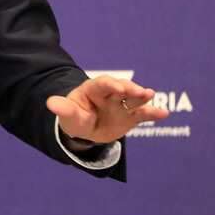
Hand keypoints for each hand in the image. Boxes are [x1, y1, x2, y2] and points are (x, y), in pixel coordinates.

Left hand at [47, 75, 169, 143]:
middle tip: (139, 91)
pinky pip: (143, 113)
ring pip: (134, 98)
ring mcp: (122, 104)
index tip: (117, 87)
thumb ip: (63, 109)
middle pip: (121, 88)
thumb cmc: (76, 118)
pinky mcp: (131, 116)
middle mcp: (110, 94)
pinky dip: (153, 113)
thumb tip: (50, 103)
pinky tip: (164, 113)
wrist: (86, 130)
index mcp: (92, 90)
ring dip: (142, 96)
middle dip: (129, 88)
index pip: (101, 84)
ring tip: (150, 95)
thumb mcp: (69, 116)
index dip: (110, 84)